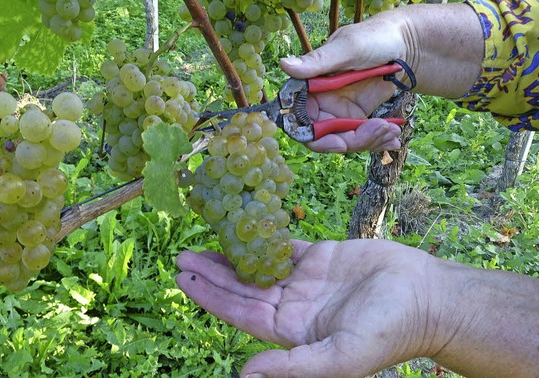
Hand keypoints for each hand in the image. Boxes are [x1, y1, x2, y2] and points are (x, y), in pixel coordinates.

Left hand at [176, 239, 441, 376]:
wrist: (426, 297)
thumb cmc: (388, 331)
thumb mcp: (340, 357)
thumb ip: (293, 367)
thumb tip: (245, 374)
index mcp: (291, 332)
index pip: (239, 313)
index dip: (210, 297)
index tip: (183, 279)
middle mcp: (292, 307)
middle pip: (242, 289)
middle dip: (211, 274)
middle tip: (180, 256)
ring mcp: (305, 281)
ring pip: (257, 265)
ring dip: (230, 255)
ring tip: (199, 244)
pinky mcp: (319, 257)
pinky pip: (282, 245)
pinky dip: (260, 236)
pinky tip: (240, 227)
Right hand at [279, 12, 407, 153]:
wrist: (407, 44)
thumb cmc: (375, 38)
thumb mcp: (348, 48)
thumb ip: (318, 61)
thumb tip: (284, 65)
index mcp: (308, 85)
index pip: (299, 121)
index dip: (315, 137)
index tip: (340, 144)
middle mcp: (318, 102)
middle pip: (323, 137)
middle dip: (351, 141)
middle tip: (378, 131)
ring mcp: (337, 111)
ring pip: (344, 141)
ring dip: (369, 140)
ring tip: (391, 131)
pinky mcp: (355, 117)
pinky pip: (360, 138)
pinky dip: (377, 141)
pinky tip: (392, 140)